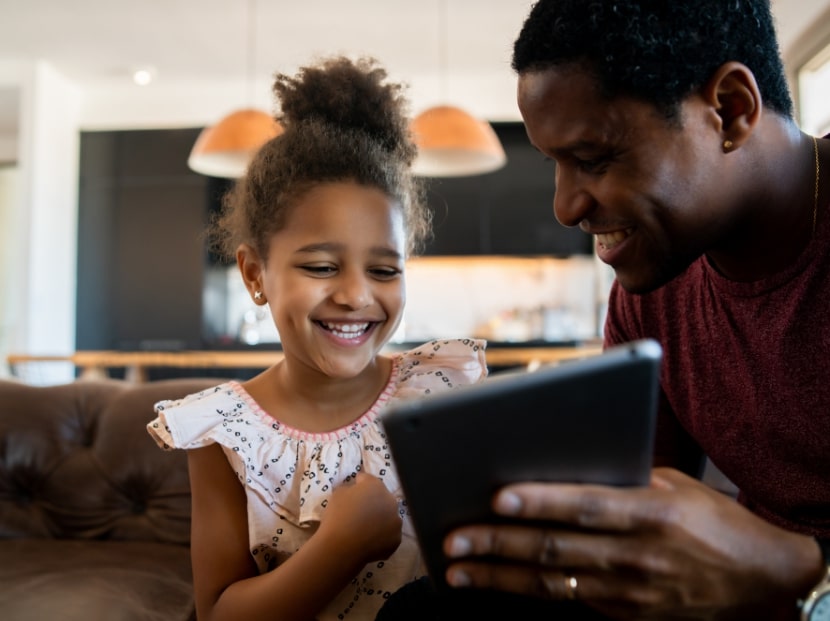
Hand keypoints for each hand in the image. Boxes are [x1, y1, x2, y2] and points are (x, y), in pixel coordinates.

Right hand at [319, 473, 402, 564]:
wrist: (341, 547)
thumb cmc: (337, 516)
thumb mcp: (338, 494)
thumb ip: (349, 488)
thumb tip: (354, 491)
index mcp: (376, 486)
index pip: (367, 480)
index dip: (359, 483)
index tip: (353, 488)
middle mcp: (391, 501)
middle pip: (381, 498)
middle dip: (372, 502)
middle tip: (359, 511)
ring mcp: (396, 521)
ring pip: (388, 517)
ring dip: (379, 519)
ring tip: (365, 528)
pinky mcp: (396, 539)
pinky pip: (389, 534)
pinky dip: (381, 536)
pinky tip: (369, 540)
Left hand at [442, 468, 822, 619]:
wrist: (760, 576)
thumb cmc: (711, 518)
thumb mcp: (672, 485)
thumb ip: (617, 479)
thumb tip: (553, 465)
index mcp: (652, 513)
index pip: (586, 506)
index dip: (540, 502)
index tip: (497, 498)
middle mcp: (638, 556)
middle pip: (557, 549)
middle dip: (499, 545)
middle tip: (453, 539)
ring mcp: (631, 592)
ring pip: (553, 583)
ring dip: (500, 578)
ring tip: (458, 570)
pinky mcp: (626, 614)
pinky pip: (569, 601)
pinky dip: (529, 592)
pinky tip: (496, 584)